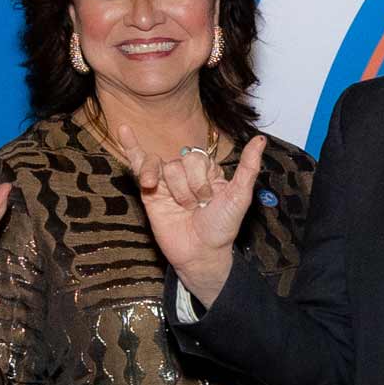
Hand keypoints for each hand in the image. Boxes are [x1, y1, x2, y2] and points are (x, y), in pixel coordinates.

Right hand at [135, 136, 271, 298]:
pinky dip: (131, 147)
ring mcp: (167, 181)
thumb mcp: (239, 197)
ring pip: (164, 167)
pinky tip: (123, 131)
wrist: (201, 253)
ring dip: (175, 191)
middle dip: (190, 188)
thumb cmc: (222, 228)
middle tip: (196, 208)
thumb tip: (260, 139)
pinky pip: (138, 163)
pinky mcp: (149, 192)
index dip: (203, 180)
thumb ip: (248, 167)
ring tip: (182, 208)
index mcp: (207, 171)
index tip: (210, 200)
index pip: (198, 158)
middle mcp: (187, 173)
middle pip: (180, 161)